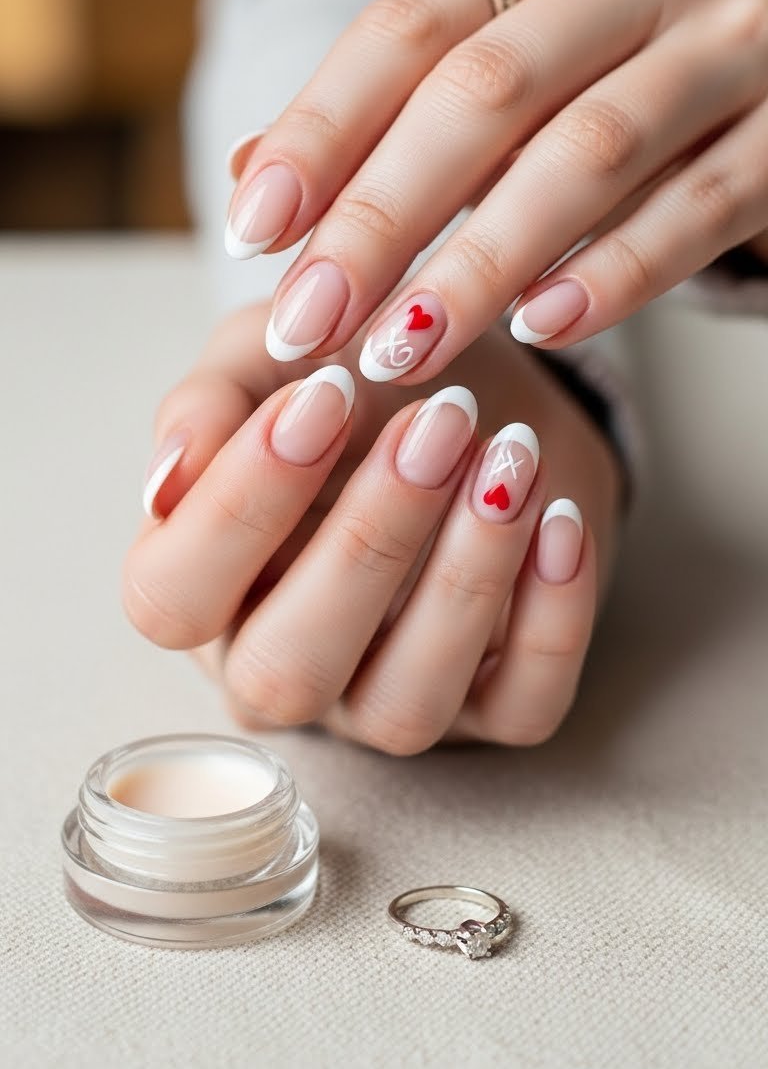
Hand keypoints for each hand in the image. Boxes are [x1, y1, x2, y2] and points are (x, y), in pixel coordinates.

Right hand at [123, 305, 620, 751]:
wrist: (478, 400)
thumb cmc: (353, 388)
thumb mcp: (269, 360)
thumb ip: (212, 400)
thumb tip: (174, 470)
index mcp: (205, 589)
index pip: (173, 597)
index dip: (239, 506)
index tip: (324, 396)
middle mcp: (281, 664)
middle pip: (286, 669)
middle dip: (368, 542)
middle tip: (440, 423)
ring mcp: (383, 700)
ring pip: (404, 704)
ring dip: (465, 577)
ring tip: (511, 461)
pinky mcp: (493, 708)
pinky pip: (525, 704)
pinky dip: (553, 616)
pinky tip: (562, 518)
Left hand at [224, 0, 767, 379]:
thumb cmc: (616, 113)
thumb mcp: (501, 103)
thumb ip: (387, 130)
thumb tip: (249, 178)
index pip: (409, 27)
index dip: (322, 129)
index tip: (255, 230)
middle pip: (485, 91)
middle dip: (383, 217)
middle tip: (313, 320)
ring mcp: (728, 41)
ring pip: (588, 152)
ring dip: (481, 262)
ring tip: (404, 348)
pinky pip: (698, 205)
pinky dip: (615, 272)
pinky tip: (543, 327)